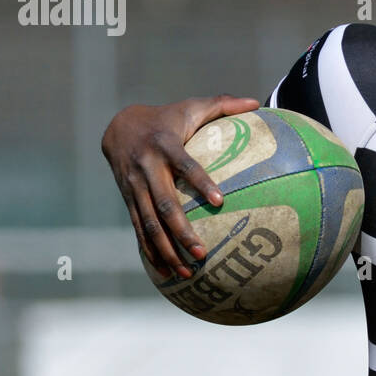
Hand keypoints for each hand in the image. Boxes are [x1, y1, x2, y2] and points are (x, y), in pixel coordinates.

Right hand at [101, 94, 259, 277]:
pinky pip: (139, 229)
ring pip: (149, 223)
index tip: (220, 201)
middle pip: (165, 204)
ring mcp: (135, 187)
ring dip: (167, 249)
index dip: (201, 181)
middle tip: (202, 253)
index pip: (185, 165)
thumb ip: (223, 105)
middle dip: (181, 231)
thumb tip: (256, 102)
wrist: (119, 127)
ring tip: (187, 272)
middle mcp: (147, 168)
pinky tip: (165, 272)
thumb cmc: (167, 118)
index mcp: (165, 145)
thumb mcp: (191, 107)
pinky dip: (150, 251)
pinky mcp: (128, 200)